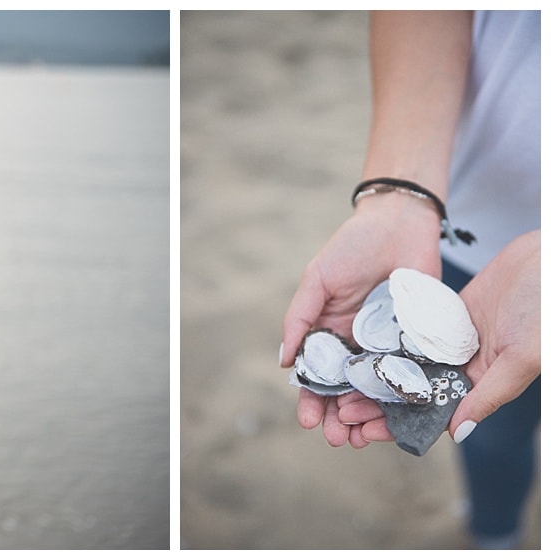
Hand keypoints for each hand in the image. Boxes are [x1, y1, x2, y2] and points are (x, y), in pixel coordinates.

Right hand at [285, 194, 441, 446]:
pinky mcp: (419, 338)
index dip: (311, 399)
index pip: (316, 374)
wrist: (400, 223)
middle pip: (345, 390)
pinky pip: (411, 371)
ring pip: (377, 388)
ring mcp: (388, 343)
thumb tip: (284, 360)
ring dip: (367, 415)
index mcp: (329, 331)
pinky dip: (402, 396)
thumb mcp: (316, 280)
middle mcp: (357, 343)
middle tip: (337, 439)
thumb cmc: (352, 247)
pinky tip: (395, 415)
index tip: (308, 421)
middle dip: (338, 417)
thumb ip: (299, 318)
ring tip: (361, 437)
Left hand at [329, 231, 541, 446]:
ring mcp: (448, 339)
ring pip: (403, 363)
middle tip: (340, 412)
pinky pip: (407, 331)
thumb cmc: (544, 312)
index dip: (398, 423)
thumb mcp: (521, 358)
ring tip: (341, 384)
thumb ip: (488, 394)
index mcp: (479, 383)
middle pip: (410, 390)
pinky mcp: (441, 314)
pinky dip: (383, 342)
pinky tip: (354, 348)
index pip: (430, 412)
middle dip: (377, 403)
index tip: (363, 432)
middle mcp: (460, 365)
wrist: (547, 261)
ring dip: (374, 374)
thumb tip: (457, 433)